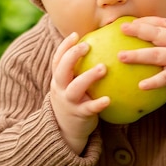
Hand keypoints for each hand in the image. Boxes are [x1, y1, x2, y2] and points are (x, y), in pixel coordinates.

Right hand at [50, 32, 109, 153]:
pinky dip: (98, 104)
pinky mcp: (80, 115)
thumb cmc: (74, 101)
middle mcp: (61, 89)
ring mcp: (69, 102)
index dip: (64, 46)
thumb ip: (79, 70)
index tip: (76, 35)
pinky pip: (89, 108)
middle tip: (87, 46)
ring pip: (75, 88)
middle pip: (62, 70)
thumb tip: (99, 47)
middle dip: (72, 56)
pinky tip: (108, 99)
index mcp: (59, 80)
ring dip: (88, 76)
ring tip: (103, 68)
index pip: (57, 60)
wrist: (66, 130)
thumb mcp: (71, 84)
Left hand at [118, 16, 165, 106]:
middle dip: (139, 30)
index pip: (162, 23)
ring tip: (121, 56)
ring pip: (157, 55)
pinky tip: (140, 85)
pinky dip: (153, 82)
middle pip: (158, 34)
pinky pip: (164, 78)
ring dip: (138, 55)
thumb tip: (138, 35)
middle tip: (122, 29)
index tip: (129, 23)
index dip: (146, 21)